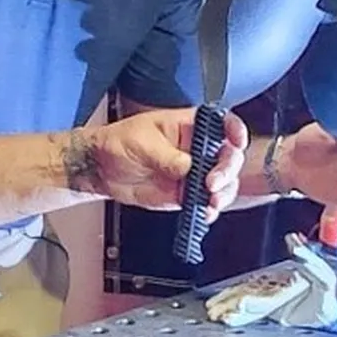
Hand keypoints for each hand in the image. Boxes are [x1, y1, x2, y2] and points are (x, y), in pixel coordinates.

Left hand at [86, 108, 249, 215]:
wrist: (101, 168)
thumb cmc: (118, 143)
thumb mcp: (141, 143)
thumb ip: (166, 156)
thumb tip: (188, 167)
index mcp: (189, 126)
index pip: (222, 123)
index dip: (235, 131)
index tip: (236, 142)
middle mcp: (196, 149)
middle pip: (228, 157)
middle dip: (227, 171)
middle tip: (212, 183)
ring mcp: (193, 173)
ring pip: (223, 183)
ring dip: (223, 194)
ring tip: (210, 202)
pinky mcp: (185, 193)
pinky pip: (205, 202)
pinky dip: (209, 210)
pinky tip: (203, 213)